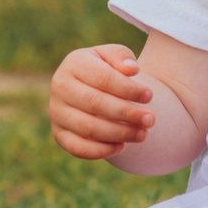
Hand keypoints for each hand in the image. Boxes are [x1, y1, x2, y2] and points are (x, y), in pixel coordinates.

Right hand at [48, 44, 157, 160]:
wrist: (86, 88)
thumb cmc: (105, 70)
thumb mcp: (113, 56)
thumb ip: (122, 56)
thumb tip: (131, 69)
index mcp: (74, 63)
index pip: (103, 78)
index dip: (128, 89)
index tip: (150, 96)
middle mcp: (60, 87)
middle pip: (95, 103)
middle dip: (127, 113)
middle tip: (150, 119)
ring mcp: (57, 112)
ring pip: (88, 127)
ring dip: (119, 133)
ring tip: (143, 134)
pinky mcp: (59, 134)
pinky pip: (77, 147)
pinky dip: (100, 151)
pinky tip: (122, 147)